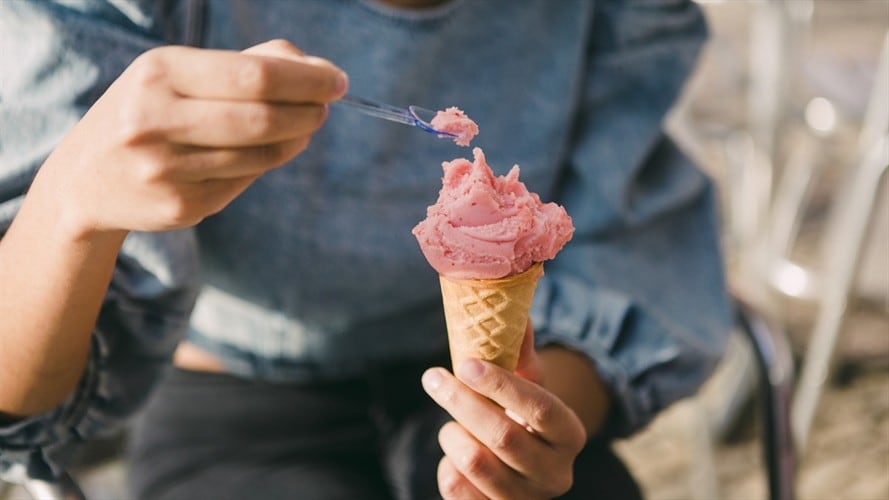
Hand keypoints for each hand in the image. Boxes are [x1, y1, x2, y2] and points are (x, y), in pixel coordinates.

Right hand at [36, 39, 346, 236]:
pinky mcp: (179, 206)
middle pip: (262, 118)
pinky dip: (265, 165)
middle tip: (325, 108)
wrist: (87, 178)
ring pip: (260, 155)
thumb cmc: (152, 112)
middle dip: (308, 112)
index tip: (337, 80)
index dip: (306, 80)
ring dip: (295, 140)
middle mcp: (156, 120)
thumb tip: (316, 68)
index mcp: (159, 73)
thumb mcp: (181, 74)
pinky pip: (245, 182)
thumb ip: (248, 64)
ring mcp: (166, 169)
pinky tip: (261, 154)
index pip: (254, 75)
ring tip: (302, 128)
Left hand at [422, 328, 587, 498]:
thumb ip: (521, 352)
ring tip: (450, 422)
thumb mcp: (530, 385)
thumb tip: (515, 311)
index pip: (540, 408)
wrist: (524, 468)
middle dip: (462, 402)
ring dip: (451, 434)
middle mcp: (556, 474)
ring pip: (475, 463)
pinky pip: (456, 489)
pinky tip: (454, 452)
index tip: (466, 362)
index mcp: (571, 435)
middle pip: (503, 435)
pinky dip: (446, 464)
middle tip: (433, 377)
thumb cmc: (523, 416)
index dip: (501, 385)